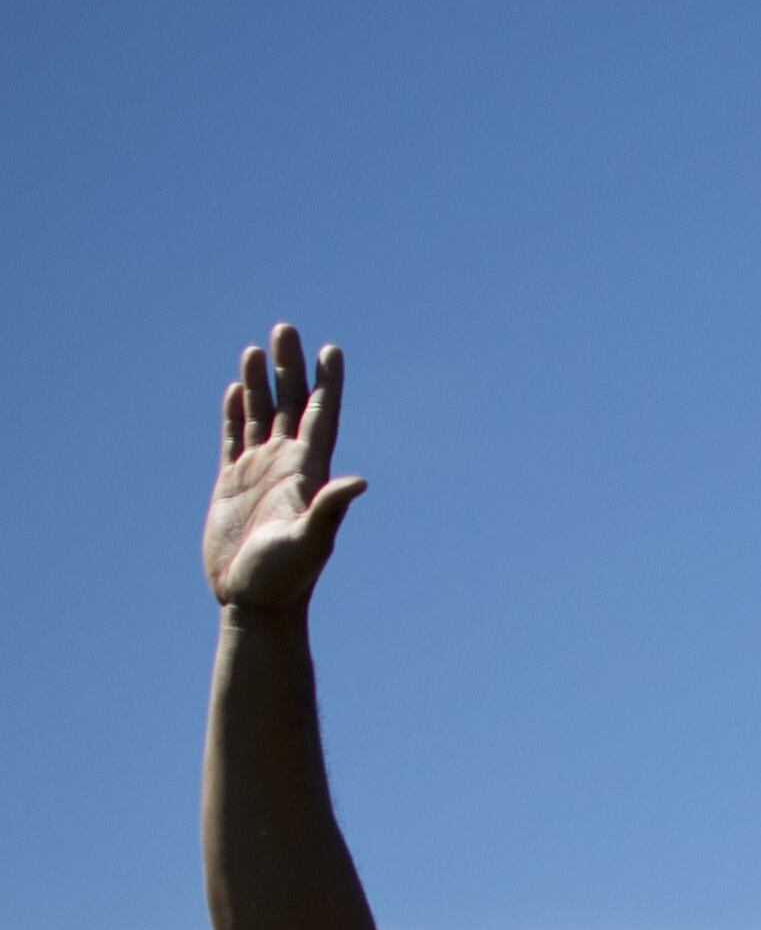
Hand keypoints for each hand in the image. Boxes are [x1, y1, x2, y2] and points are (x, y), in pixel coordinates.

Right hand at [204, 325, 368, 611]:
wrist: (253, 601)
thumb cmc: (287, 578)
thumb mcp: (311, 542)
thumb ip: (330, 510)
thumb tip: (360, 482)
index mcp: (308, 473)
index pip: (320, 416)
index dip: (326, 384)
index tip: (331, 349)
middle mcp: (286, 467)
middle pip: (288, 404)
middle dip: (288, 368)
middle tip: (285, 328)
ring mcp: (258, 473)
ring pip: (260, 416)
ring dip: (259, 383)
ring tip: (256, 349)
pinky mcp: (230, 484)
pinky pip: (233, 438)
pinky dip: (234, 414)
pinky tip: (235, 390)